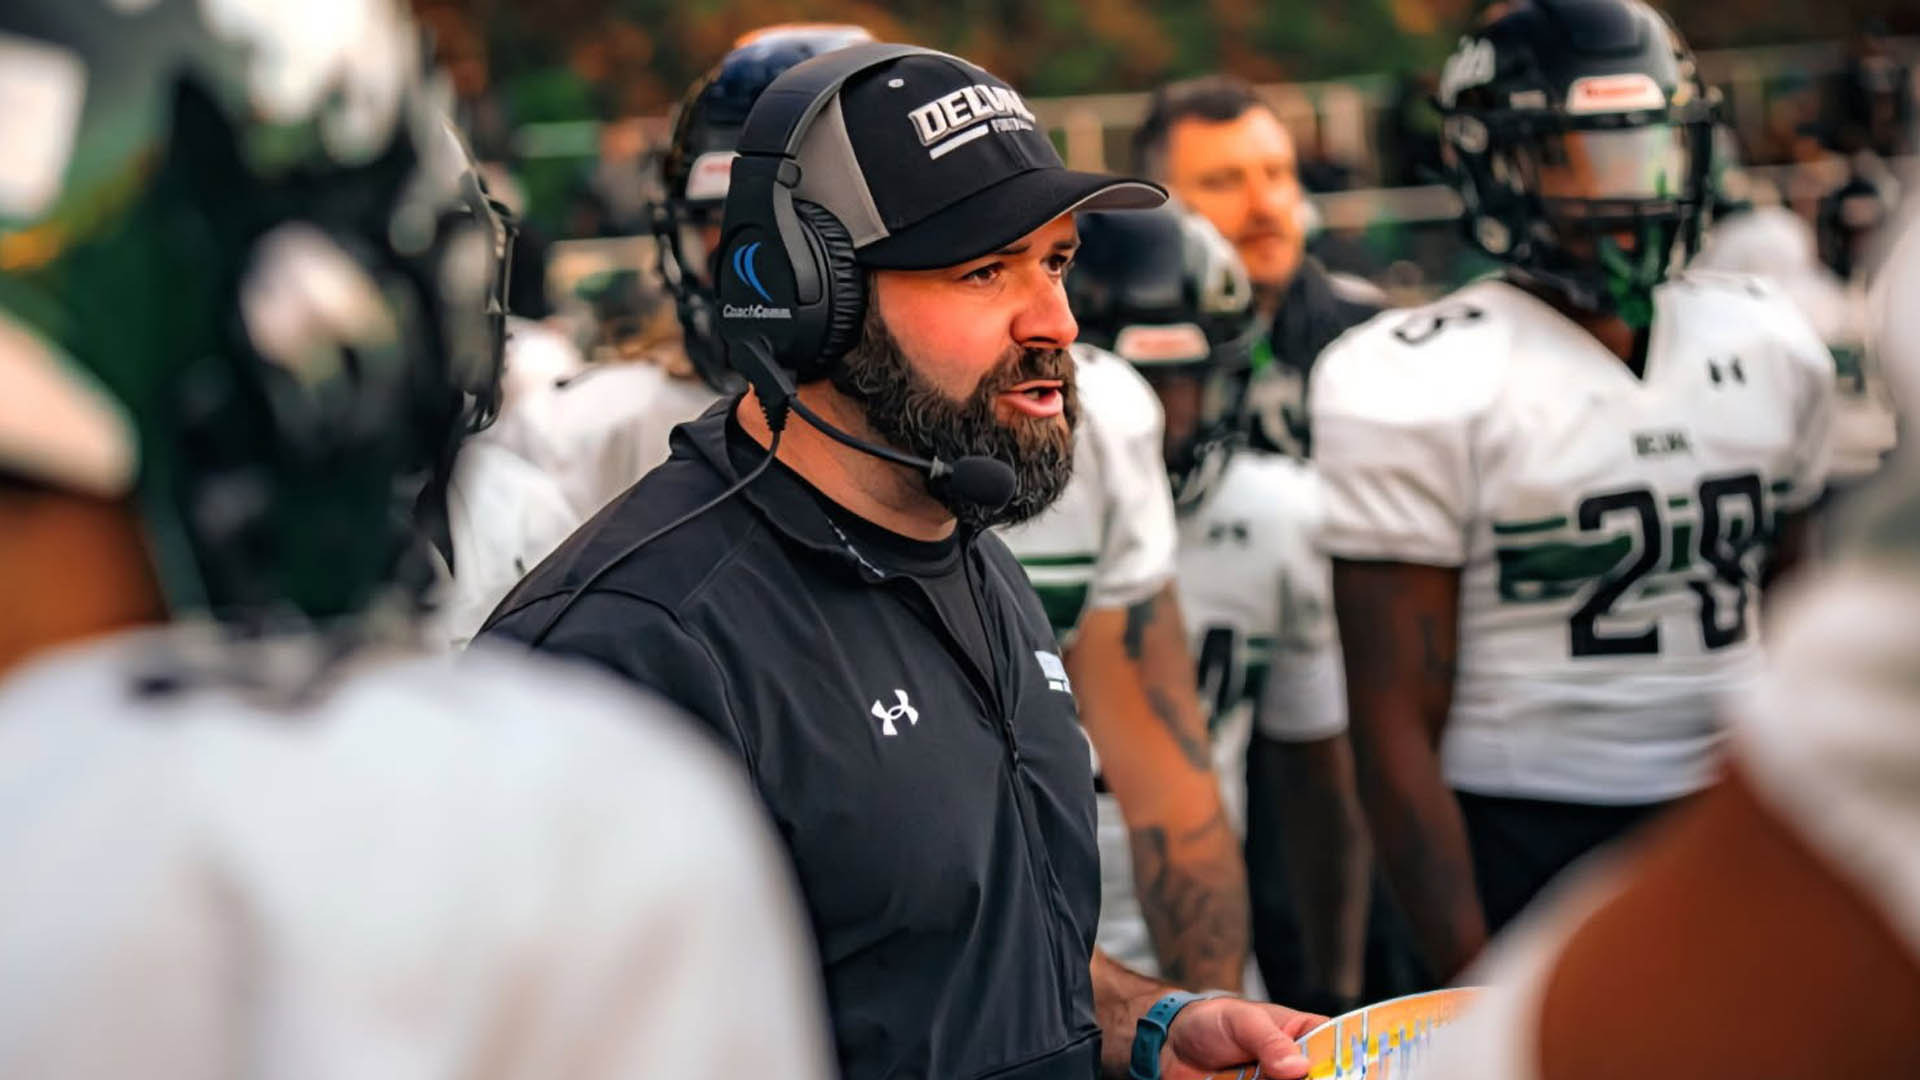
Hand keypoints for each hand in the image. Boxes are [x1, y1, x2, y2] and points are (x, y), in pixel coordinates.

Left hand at [1162, 997, 1325, 1079]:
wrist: (1174, 1048)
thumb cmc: (1212, 1022)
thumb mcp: (1241, 1021)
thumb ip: (1269, 1040)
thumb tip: (1297, 1066)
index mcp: (1307, 1036)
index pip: (1341, 1052)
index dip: (1348, 1066)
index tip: (1338, 1073)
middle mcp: (1300, 1069)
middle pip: (1324, 1078)